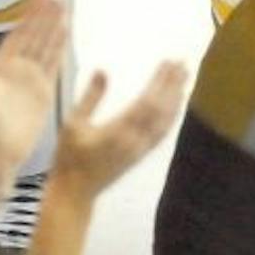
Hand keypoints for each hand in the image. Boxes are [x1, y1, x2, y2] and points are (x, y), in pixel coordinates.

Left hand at [0, 0, 67, 180]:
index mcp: (1, 63)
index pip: (20, 31)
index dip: (31, 13)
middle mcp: (17, 67)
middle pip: (35, 34)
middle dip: (45, 14)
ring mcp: (31, 78)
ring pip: (46, 46)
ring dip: (54, 27)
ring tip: (64, 7)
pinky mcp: (43, 92)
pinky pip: (53, 65)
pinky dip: (59, 48)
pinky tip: (64, 33)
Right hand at [52, 62, 188, 195]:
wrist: (75, 192)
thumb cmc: (69, 156)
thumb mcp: (73, 123)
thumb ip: (90, 97)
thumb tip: (103, 70)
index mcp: (118, 131)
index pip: (147, 102)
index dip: (160, 82)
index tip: (169, 62)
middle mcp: (135, 141)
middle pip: (161, 110)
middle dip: (173, 85)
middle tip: (184, 63)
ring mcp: (140, 150)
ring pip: (165, 122)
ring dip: (176, 99)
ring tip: (185, 79)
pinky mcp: (140, 156)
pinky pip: (161, 134)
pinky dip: (171, 117)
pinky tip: (175, 107)